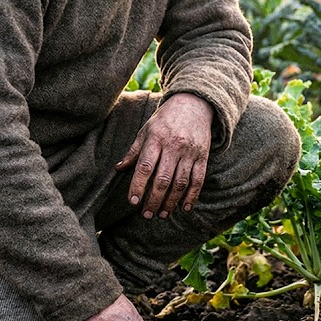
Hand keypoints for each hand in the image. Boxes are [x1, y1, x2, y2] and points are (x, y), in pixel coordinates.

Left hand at [115, 93, 212, 218]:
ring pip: (180, 182)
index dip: (138, 185)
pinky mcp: (203, 156)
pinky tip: (184, 208)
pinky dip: (192, 196)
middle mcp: (173, 146)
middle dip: (154, 200)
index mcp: (156, 139)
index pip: (145, 167)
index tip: (132, 201)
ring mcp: (190, 152)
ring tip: (162, 214)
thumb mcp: (146, 131)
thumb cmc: (165, 120)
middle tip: (146, 215)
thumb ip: (133, 151)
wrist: (194, 105)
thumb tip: (118, 169)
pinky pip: (198, 180)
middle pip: (163, 179)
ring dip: (171, 202)